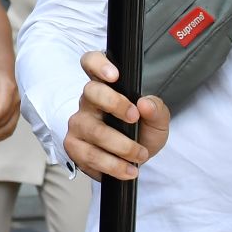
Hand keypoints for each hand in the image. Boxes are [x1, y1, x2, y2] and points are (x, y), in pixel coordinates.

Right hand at [63, 51, 170, 182]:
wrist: (133, 161)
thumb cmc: (140, 132)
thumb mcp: (157, 121)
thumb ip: (156, 110)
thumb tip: (145, 105)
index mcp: (105, 86)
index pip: (91, 62)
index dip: (98, 64)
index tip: (114, 75)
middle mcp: (88, 102)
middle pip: (91, 92)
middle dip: (115, 104)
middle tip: (134, 118)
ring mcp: (78, 124)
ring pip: (94, 130)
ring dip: (121, 145)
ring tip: (140, 155)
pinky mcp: (74, 147)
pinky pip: (90, 156)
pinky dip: (113, 165)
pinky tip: (127, 169)